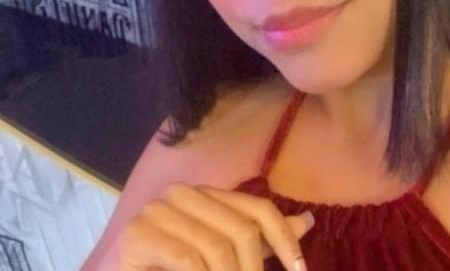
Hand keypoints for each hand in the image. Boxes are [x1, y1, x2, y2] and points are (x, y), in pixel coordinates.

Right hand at [114, 182, 313, 270]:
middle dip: (256, 268)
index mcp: (206, 193)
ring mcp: (156, 210)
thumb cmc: (177, 270)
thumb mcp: (229, 253)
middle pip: (242, 228)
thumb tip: (307, 221)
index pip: (258, 209)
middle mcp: (182, 193)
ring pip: (218, 247)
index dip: (285, 240)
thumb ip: (263, 238)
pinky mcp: (137, 235)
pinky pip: (189, 259)